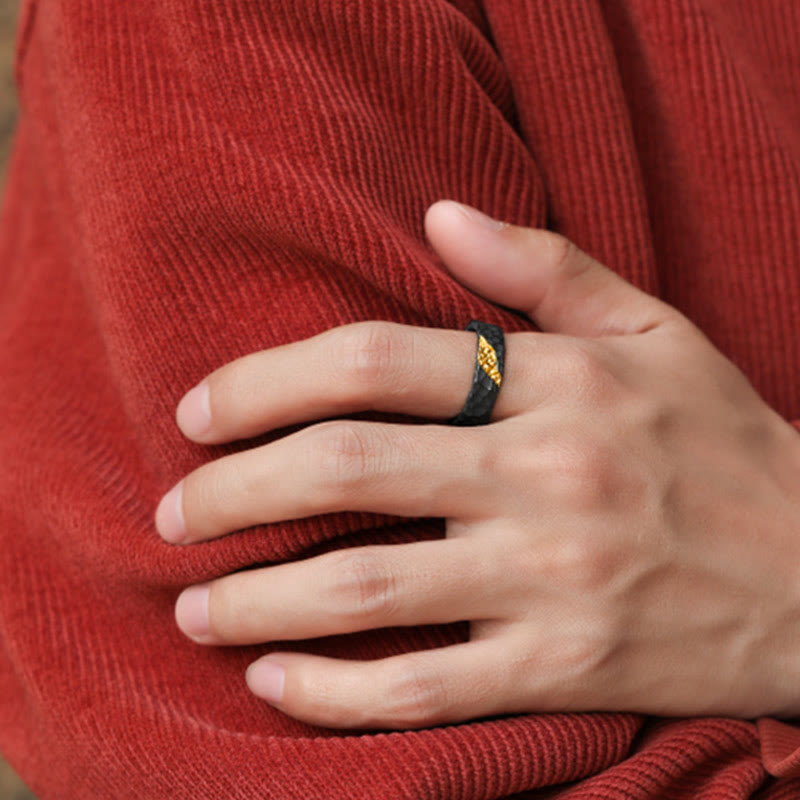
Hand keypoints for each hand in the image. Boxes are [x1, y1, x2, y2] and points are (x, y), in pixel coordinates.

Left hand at [155, 200, 799, 729]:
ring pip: (365, 589)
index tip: (199, 414)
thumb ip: (544, 267)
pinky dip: (333, 694)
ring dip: (257, 599)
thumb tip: (439, 211)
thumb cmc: (725, 443)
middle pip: (344, 469)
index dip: (265, 383)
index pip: (374, 363)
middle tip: (175, 512)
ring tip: (194, 604)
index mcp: (559, 385)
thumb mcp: (652, 331)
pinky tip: (271, 682)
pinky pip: (423, 691)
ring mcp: (552, 581)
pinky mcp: (562, 670)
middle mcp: (546, 477)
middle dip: (233, 491)